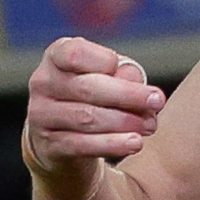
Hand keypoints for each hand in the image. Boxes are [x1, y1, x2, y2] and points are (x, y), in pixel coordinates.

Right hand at [22, 36, 167, 190]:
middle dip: (128, 95)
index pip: (76, 53)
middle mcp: (43, 83)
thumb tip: (134, 79)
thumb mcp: (109, 78)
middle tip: (158, 101)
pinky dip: (112, 144)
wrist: (65, 139)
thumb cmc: (93, 98)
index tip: (135, 74)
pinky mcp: (48, 145)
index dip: (106, 62)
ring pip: (87, 118)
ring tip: (150, 125)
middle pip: (87, 88)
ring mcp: (41, 115)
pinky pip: (83, 145)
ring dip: (124, 122)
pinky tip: (135, 142)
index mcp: (56, 56)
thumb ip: (123, 74)